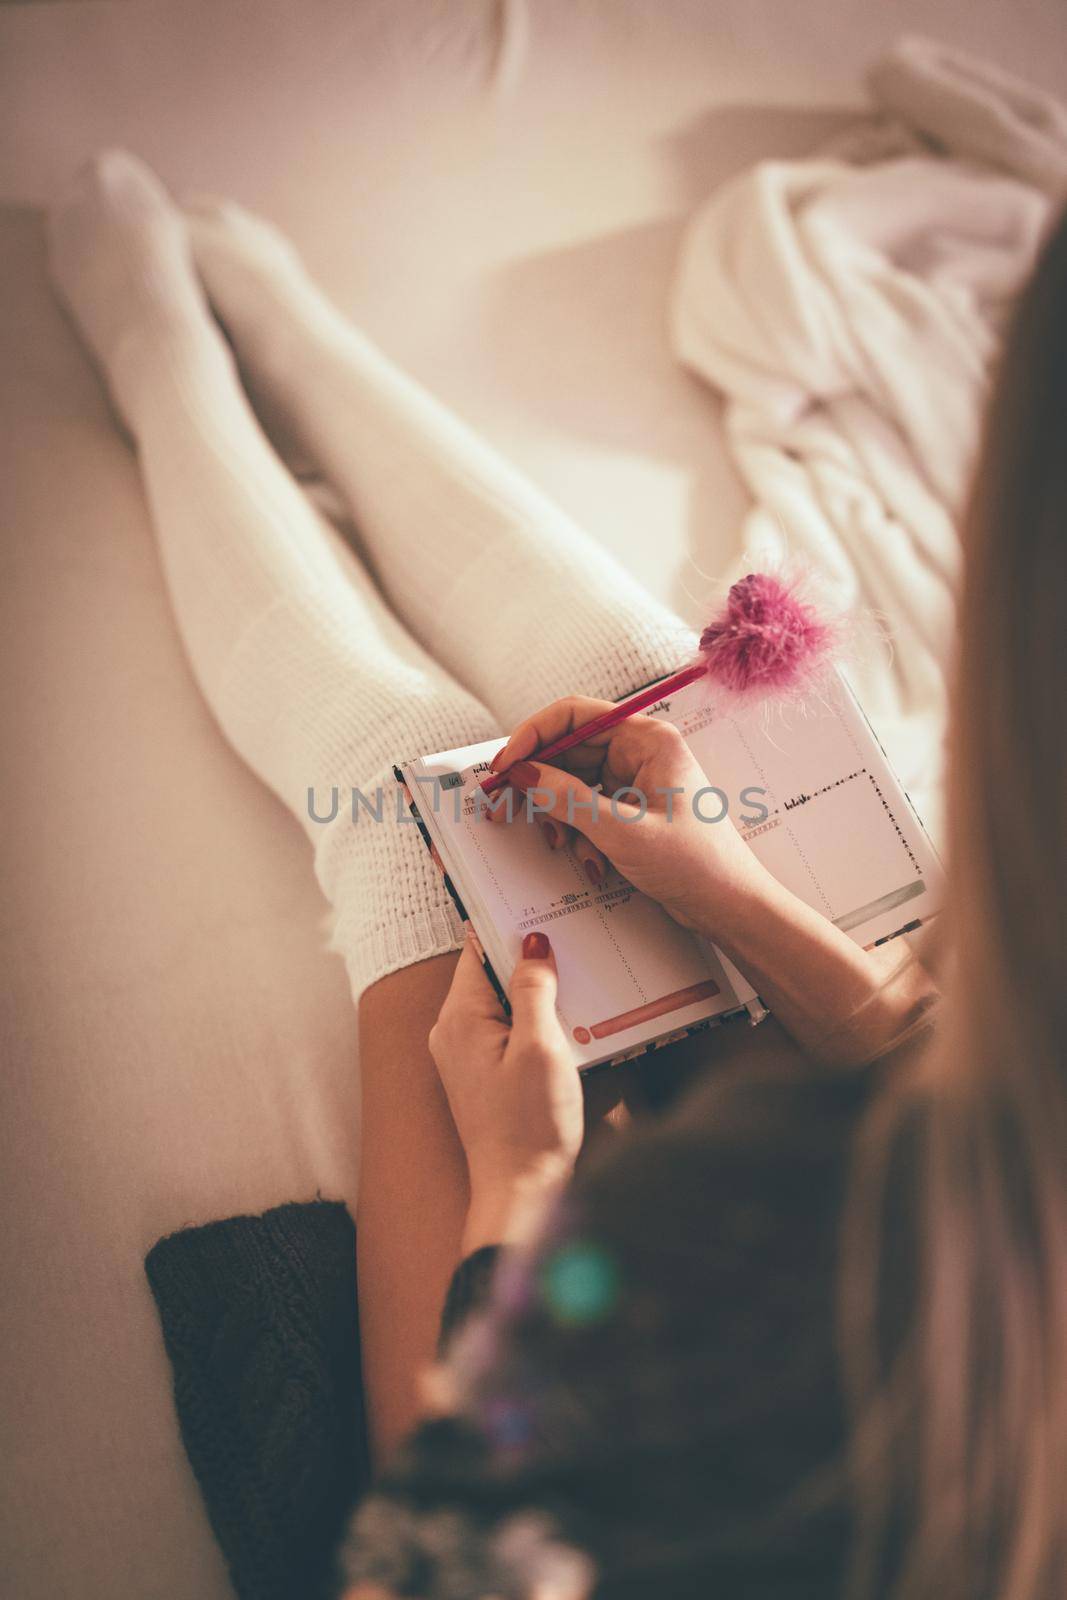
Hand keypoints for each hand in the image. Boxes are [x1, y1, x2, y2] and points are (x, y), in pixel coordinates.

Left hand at [429, 931, 582, 1250]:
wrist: (520, 1192)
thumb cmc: (529, 1125)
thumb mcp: (541, 1047)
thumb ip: (534, 989)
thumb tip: (532, 942)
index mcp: (459, 1018)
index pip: (479, 950)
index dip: (509, 926)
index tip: (539, 904)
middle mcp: (452, 1032)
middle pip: (490, 974)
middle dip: (528, 959)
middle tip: (571, 939)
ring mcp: (464, 1055)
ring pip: (501, 1002)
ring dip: (535, 992)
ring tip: (576, 978)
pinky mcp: (482, 1075)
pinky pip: (506, 1029)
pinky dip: (533, 1020)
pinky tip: (566, 1023)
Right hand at [485, 696, 774, 944]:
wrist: (729, 906)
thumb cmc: (696, 863)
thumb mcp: (621, 831)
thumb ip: (567, 798)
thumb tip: (523, 773)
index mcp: (648, 739)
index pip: (574, 715)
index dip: (532, 736)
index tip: (504, 765)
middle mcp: (641, 752)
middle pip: (568, 751)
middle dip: (540, 785)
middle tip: (505, 809)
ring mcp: (636, 781)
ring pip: (573, 784)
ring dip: (561, 818)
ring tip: (564, 847)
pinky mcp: (632, 809)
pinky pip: (587, 809)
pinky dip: (580, 834)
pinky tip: (592, 862)